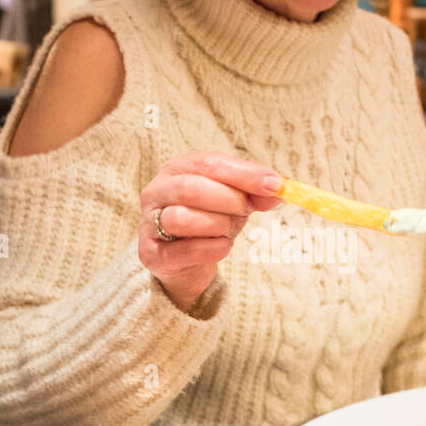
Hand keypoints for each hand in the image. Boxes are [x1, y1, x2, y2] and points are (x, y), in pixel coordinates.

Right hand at [139, 152, 281, 311]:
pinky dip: (211, 249)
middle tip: (245, 209)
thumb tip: (276, 188)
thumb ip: (255, 193)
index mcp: (178, 168)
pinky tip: (220, 247)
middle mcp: (157, 191)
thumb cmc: (209, 221)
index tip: (274, 184)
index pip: (208, 163)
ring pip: (182, 218)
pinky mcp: (151, 254)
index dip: (243, 174)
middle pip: (190, 188)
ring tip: (226, 230)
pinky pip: (184, 251)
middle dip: (227, 200)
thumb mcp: (235, 202)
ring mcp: (149, 222)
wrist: (186, 262)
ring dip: (216, 225)